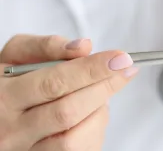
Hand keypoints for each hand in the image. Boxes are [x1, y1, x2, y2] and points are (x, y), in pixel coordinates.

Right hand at [0, 35, 137, 150]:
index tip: (119, 58)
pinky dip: (94, 127)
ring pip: (74, 138)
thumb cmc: (9, 80)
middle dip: (104, 87)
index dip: (91, 70)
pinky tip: (92, 110)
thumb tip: (84, 48)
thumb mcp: (17, 55)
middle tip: (126, 69)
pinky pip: (79, 150)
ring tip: (100, 89)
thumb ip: (47, 46)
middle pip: (68, 111)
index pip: (54, 83)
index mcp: (4, 97)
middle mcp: (12, 131)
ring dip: (98, 110)